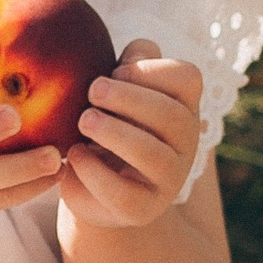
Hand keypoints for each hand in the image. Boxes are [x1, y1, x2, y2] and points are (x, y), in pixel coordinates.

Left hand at [59, 43, 202, 230]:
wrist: (95, 187)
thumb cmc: (108, 124)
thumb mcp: (118, 91)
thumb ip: (130, 64)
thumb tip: (134, 52)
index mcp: (183, 106)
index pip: (188, 77)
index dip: (152, 70)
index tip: (116, 71)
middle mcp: (185, 142)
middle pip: (172, 115)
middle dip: (129, 99)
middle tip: (92, 91)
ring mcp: (168, 178)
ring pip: (153, 155)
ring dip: (115, 133)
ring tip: (84, 120)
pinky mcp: (142, 209)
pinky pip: (123, 192)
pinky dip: (95, 171)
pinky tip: (74, 156)